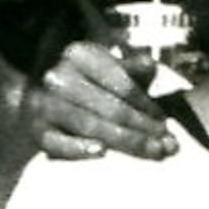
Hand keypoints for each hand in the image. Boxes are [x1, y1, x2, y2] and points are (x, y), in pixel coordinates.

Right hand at [28, 39, 174, 161]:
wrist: (41, 99)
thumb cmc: (88, 85)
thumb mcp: (110, 69)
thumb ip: (133, 70)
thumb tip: (150, 65)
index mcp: (79, 55)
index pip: (121, 84)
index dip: (147, 105)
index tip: (166, 122)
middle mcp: (59, 77)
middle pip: (111, 108)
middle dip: (145, 129)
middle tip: (170, 146)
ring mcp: (45, 105)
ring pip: (92, 126)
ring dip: (128, 142)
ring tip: (155, 152)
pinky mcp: (38, 132)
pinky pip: (59, 144)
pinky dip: (79, 148)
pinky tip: (102, 152)